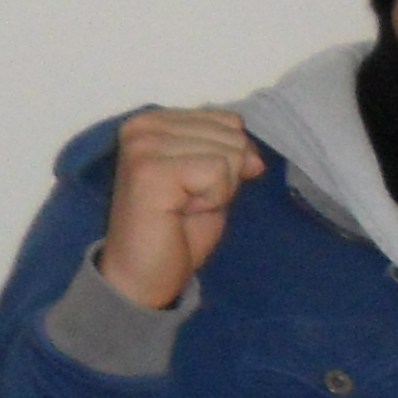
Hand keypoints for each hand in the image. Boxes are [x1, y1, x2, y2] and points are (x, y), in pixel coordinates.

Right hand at [97, 107, 264, 309]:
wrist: (143, 276)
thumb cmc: (176, 231)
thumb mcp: (214, 183)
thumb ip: (232, 156)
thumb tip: (255, 156)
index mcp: (155, 121)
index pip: (229, 121)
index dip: (229, 161)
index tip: (194, 188)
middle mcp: (143, 126)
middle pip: (232, 136)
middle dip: (224, 177)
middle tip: (187, 202)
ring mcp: (143, 145)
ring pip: (229, 153)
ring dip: (217, 190)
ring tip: (182, 207)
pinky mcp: (149, 170)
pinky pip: (217, 171)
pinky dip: (212, 199)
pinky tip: (181, 212)